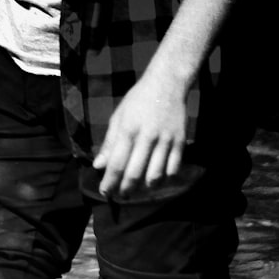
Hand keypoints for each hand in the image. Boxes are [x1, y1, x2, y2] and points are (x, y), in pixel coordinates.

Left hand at [92, 73, 188, 198]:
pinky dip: (164, 179)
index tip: (105, 192)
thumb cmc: (138, 100)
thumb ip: (109, 143)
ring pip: (155, 175)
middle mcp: (147, 137)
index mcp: (128, 130)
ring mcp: (165, 140)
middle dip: (125, 190)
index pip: (116, 164)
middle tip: (121, 196)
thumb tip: (98, 166)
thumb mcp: (118, 117)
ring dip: (145, 188)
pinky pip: (173, 169)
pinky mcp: (180, 141)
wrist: (167, 82)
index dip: (110, 182)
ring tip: (138, 190)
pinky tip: (156, 180)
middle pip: (134, 173)